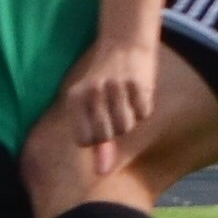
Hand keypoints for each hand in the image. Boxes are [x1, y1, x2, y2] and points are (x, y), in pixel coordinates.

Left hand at [55, 29, 157, 170]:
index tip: (100, 121)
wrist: (125, 44)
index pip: (84, 141)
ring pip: (126, 126)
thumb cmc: (105, 84)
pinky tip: (137, 90)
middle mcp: (92, 92)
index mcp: (74, 98)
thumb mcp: (92, 108)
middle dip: (114, 128)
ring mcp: (114, 86)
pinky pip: (143, 112)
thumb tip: (102, 173)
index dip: (96, 138)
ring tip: (125, 98)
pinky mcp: (137, 82)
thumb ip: (98, 145)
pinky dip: (143, 106)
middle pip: (107, 135)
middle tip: (114, 108)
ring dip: (130, 117)